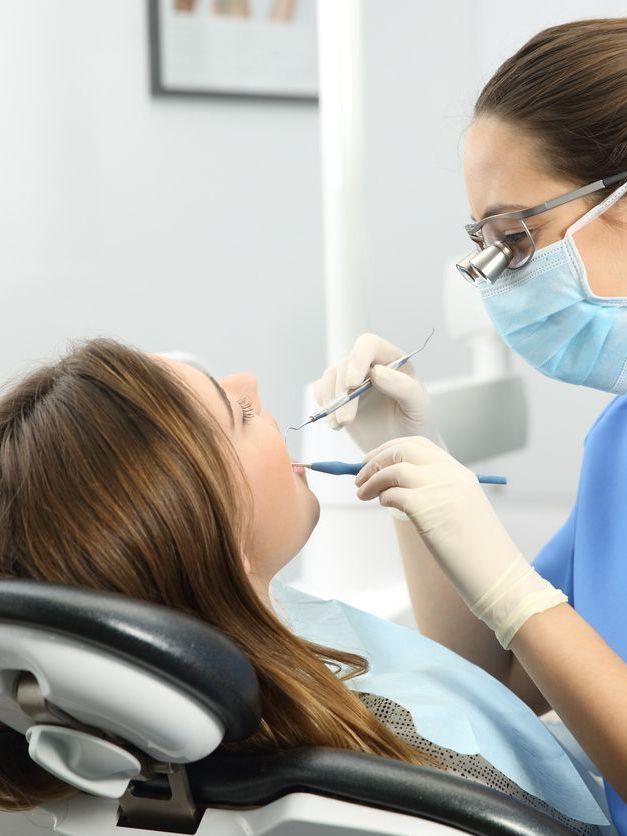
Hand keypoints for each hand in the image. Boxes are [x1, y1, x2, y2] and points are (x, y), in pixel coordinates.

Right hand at [312, 333, 443, 453]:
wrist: (401, 448)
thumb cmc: (416, 425)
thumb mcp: (420, 407)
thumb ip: (404, 387)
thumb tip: (376, 372)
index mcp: (392, 360)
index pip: (369, 344)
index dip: (358, 358)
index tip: (353, 384)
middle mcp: (370, 365)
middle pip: (345, 365)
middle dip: (343, 393)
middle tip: (347, 420)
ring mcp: (352, 380)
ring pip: (330, 377)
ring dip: (332, 401)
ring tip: (341, 424)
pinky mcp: (338, 396)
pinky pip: (322, 391)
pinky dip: (324, 406)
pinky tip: (336, 424)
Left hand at [355, 437, 566, 647]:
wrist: (497, 574)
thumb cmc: (476, 550)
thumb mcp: (459, 509)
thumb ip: (434, 492)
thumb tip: (393, 487)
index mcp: (459, 472)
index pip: (418, 446)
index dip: (390, 449)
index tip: (374, 460)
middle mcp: (450, 474)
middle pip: (403, 450)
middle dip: (376, 458)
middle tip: (359, 474)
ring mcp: (439, 489)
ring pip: (394, 468)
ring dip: (372, 479)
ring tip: (362, 493)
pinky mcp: (427, 508)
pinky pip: (393, 493)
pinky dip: (382, 496)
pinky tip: (382, 505)